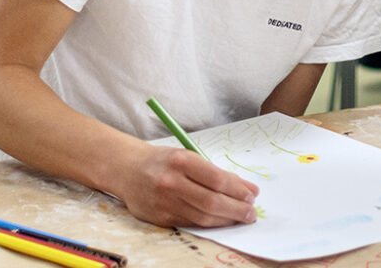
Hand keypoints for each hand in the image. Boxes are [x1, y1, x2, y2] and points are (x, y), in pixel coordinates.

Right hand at [116, 145, 259, 227]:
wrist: (128, 169)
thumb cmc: (165, 161)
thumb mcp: (190, 157)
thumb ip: (216, 173)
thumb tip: (247, 190)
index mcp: (181, 161)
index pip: (217, 180)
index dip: (238, 190)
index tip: (252, 195)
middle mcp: (171, 182)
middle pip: (211, 201)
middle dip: (236, 209)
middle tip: (251, 212)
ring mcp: (163, 202)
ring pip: (202, 217)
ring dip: (226, 220)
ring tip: (240, 218)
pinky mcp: (159, 219)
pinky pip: (190, 223)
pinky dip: (209, 224)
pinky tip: (221, 221)